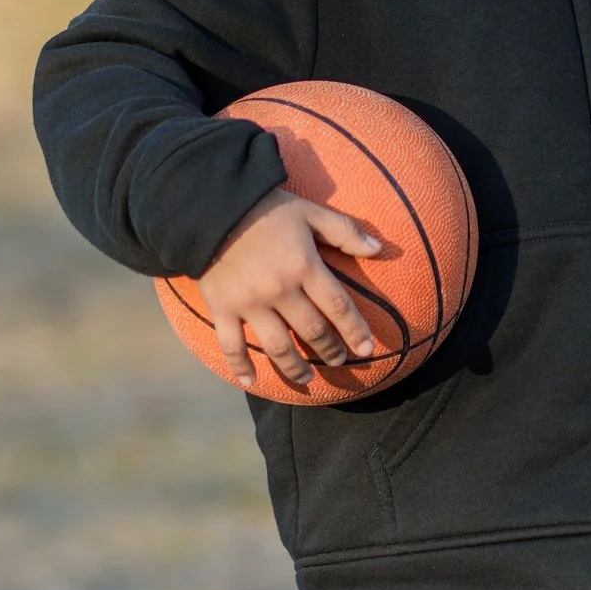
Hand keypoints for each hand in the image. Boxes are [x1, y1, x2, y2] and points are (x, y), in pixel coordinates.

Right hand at [194, 189, 382, 385]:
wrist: (211, 207)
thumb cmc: (266, 208)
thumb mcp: (310, 211)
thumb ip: (345, 231)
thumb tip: (379, 248)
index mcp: (304, 266)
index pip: (337, 306)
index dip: (355, 331)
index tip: (366, 350)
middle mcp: (279, 290)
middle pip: (312, 331)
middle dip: (329, 350)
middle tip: (339, 361)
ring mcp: (249, 303)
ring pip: (278, 347)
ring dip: (295, 368)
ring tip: (308, 379)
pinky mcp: (223, 308)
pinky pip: (232, 345)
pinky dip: (241, 366)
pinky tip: (251, 382)